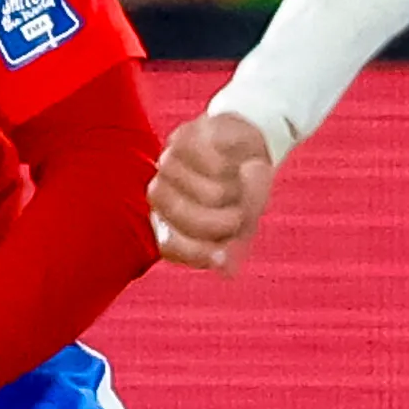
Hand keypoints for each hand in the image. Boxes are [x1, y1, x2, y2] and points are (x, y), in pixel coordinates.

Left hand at [150, 110, 276, 272]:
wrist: (249, 144)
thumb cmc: (240, 188)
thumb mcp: (243, 222)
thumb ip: (232, 247)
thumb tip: (226, 270)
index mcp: (168, 220)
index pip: (169, 247)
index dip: (200, 252)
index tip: (227, 248)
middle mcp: (160, 195)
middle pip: (189, 220)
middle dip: (227, 220)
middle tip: (239, 210)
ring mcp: (168, 165)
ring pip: (207, 194)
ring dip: (233, 190)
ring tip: (236, 182)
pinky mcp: (184, 138)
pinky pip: (213, 164)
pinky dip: (233, 168)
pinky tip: (232, 162)